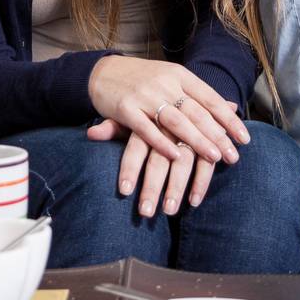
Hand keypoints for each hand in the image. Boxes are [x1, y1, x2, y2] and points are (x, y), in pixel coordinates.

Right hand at [87, 56, 249, 169]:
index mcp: (179, 75)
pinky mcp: (125, 107)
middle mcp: (165, 82)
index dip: (228, 119)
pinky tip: (175, 156)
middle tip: (234, 157)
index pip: (210, 97)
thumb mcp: (173, 80)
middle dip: (217, 135)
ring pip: (176, 120)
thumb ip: (200, 94)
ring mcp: (145, 94)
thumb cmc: (143, 80)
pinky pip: (146, 128)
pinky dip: (161, 142)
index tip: (245, 139)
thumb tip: (233, 105)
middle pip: (197, 111)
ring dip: (196, 141)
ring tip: (214, 158)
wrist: (102, 72)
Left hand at [88, 117, 220, 215]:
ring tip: (168, 211)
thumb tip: (91, 133)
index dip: (130, 168)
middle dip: (153, 187)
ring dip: (176, 188)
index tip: (124, 191)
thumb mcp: (130, 112)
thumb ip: (112, 126)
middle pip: (160, 159)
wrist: (179, 85)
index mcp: (147, 117)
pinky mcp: (208, 139)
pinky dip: (201, 182)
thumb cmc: (147, 104)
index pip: (136, 146)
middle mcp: (168, 125)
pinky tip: (193, 202)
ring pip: (184, 161)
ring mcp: (190, 132)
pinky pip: (205, 162)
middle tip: (145, 213)